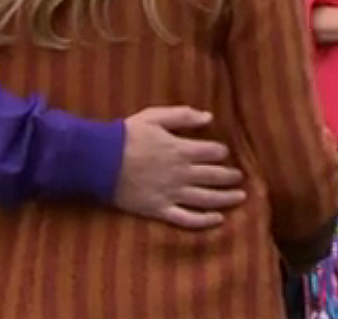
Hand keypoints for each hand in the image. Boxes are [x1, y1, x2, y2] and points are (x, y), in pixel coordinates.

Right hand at [114, 107, 244, 228]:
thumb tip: (209, 116)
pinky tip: (217, 220)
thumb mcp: (154, 117)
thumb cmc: (125, 136)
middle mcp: (181, 173)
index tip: (224, 153)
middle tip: (239, 177)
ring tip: (240, 198)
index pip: (213, 152)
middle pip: (215, 176)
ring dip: (226, 198)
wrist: (97, 161)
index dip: (222, 152)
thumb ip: (182, 116)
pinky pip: (186, 218)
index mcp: (181, 149)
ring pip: (207, 199)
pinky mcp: (159, 209)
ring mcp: (171, 193)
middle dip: (231, 176)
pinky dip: (204, 221)